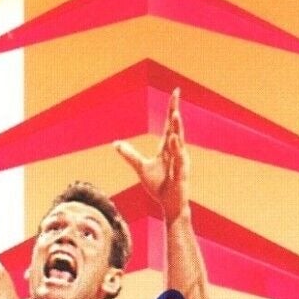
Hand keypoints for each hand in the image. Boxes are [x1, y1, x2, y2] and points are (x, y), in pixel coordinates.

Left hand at [115, 88, 190, 221]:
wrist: (169, 205)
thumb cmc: (160, 186)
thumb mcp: (141, 168)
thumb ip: (130, 155)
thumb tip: (116, 144)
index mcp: (168, 148)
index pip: (170, 125)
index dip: (172, 109)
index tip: (175, 92)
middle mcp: (177, 151)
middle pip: (176, 128)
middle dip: (175, 112)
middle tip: (175, 96)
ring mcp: (181, 162)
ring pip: (179, 141)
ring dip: (177, 128)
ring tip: (175, 114)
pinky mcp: (182, 174)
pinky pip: (179, 160)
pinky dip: (177, 149)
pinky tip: (174, 139)